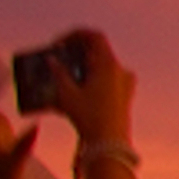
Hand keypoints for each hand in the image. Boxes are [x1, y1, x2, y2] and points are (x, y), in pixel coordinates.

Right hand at [55, 29, 136, 146]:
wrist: (109, 144)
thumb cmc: (88, 117)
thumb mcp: (67, 94)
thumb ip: (59, 74)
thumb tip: (52, 61)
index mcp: (110, 65)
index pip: (95, 37)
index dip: (75, 35)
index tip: (58, 43)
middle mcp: (121, 71)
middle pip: (98, 52)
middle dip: (76, 53)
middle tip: (57, 58)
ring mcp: (126, 84)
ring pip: (101, 67)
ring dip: (81, 68)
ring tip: (62, 76)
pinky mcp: (125, 96)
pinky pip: (106, 81)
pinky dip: (90, 80)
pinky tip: (73, 91)